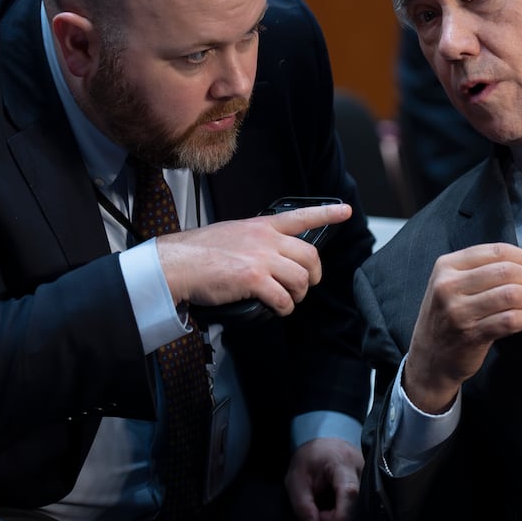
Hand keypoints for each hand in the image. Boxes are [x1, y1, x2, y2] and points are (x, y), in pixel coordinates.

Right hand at [156, 203, 352, 314]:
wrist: (176, 263)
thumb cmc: (199, 252)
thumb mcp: (234, 233)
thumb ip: (256, 240)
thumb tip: (270, 256)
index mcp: (262, 225)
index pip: (301, 215)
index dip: (327, 213)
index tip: (345, 211)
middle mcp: (265, 239)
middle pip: (309, 256)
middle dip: (313, 274)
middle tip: (307, 284)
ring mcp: (261, 258)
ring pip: (300, 279)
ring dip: (298, 294)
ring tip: (289, 299)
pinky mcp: (253, 280)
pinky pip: (283, 298)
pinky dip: (285, 308)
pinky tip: (278, 309)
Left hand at [284, 436, 363, 520]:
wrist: (323, 442)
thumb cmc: (308, 459)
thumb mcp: (295, 480)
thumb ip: (302, 504)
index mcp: (342, 463)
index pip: (349, 491)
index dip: (344, 513)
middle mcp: (362, 469)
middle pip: (359, 502)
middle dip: (340, 517)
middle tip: (320, 515)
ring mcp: (370, 475)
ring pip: (363, 504)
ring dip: (345, 515)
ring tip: (327, 511)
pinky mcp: (371, 482)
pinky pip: (363, 502)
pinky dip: (349, 511)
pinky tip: (337, 509)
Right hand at [403, 243, 521, 413]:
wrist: (429, 360)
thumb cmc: (449, 318)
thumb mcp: (453, 286)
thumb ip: (483, 270)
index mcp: (447, 265)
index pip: (498, 251)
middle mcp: (449, 285)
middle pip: (507, 271)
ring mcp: (458, 311)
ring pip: (511, 294)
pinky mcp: (470, 335)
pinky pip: (510, 320)